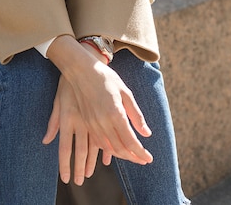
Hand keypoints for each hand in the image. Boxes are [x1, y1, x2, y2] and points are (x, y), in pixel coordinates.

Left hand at [42, 74, 100, 184]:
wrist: (85, 66)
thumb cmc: (68, 84)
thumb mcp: (58, 102)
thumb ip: (53, 123)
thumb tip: (46, 141)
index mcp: (67, 119)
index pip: (65, 148)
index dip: (65, 164)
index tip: (67, 179)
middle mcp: (80, 122)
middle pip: (81, 151)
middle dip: (81, 168)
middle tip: (81, 181)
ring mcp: (93, 119)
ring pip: (95, 146)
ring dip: (93, 161)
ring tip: (90, 174)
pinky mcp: (104, 114)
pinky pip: (105, 136)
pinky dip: (106, 150)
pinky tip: (106, 160)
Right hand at [45, 36, 152, 179]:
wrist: (81, 70)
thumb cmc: (106, 78)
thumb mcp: (125, 92)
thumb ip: (136, 114)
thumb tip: (146, 133)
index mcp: (115, 113)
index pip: (130, 141)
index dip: (140, 152)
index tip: (149, 158)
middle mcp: (102, 122)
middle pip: (120, 148)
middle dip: (133, 156)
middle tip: (143, 160)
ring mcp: (92, 124)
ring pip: (108, 148)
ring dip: (121, 155)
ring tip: (132, 156)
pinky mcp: (86, 123)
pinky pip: (98, 142)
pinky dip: (108, 150)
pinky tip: (116, 149)